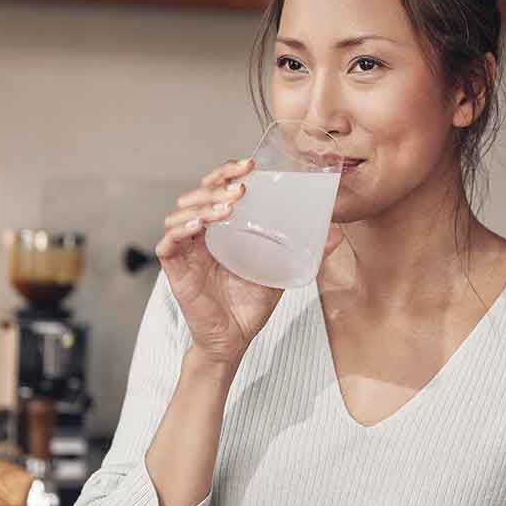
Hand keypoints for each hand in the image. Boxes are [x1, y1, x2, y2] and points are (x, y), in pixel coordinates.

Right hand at [155, 158, 344, 368]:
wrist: (234, 340)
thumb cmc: (250, 305)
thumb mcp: (281, 271)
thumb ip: (306, 253)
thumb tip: (336, 233)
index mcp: (221, 228)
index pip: (217, 188)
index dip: (228, 172)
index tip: (250, 165)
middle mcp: (201, 233)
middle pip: (198, 193)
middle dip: (218, 183)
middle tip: (241, 186)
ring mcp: (186, 250)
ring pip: (181, 212)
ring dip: (204, 204)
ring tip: (228, 207)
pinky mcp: (176, 270)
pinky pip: (168, 243)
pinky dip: (180, 230)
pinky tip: (199, 226)